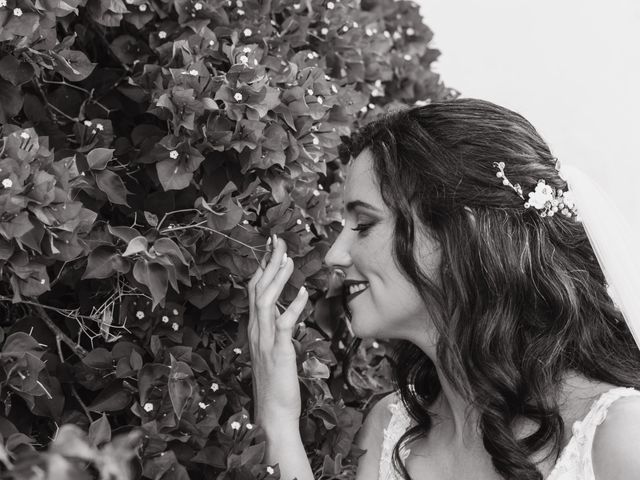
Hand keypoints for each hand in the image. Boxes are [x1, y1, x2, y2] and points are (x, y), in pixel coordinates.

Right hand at [248, 234, 308, 428]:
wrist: (273, 413)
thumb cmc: (276, 383)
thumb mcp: (273, 350)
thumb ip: (275, 330)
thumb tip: (284, 312)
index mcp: (255, 329)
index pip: (255, 290)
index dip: (262, 267)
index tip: (270, 247)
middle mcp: (256, 331)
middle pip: (258, 289)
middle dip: (268, 263)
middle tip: (278, 241)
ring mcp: (265, 342)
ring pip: (266, 302)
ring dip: (277, 279)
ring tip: (289, 259)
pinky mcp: (279, 353)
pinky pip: (284, 325)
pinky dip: (294, 307)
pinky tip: (305, 293)